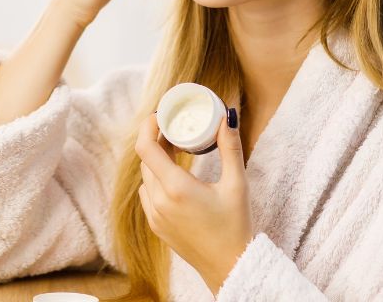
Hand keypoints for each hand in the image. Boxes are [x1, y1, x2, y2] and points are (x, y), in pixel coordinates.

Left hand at [135, 107, 254, 295]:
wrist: (229, 266)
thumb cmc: (235, 226)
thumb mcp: (236, 184)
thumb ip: (230, 147)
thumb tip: (227, 116)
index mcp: (176, 188)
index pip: (145, 148)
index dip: (147, 127)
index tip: (159, 116)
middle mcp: (159, 201)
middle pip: (146, 160)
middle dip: (157, 142)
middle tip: (175, 130)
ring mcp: (154, 215)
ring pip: (146, 177)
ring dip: (156, 162)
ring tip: (176, 151)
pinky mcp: (156, 226)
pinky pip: (148, 194)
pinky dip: (156, 180)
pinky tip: (174, 178)